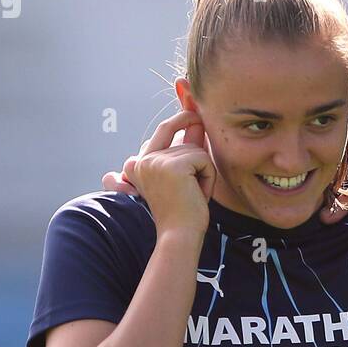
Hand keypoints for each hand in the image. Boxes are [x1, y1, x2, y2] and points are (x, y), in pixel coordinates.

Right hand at [105, 109, 215, 237]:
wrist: (179, 235)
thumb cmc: (183, 212)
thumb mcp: (181, 178)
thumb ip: (185, 150)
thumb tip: (196, 120)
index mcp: (138, 165)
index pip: (159, 134)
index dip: (177, 121)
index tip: (189, 111)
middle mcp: (143, 160)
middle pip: (170, 126)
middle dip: (187, 117)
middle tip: (196, 114)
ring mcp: (156, 161)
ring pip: (194, 150)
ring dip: (204, 170)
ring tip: (196, 193)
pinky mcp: (173, 165)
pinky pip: (203, 159)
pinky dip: (208, 177)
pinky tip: (199, 194)